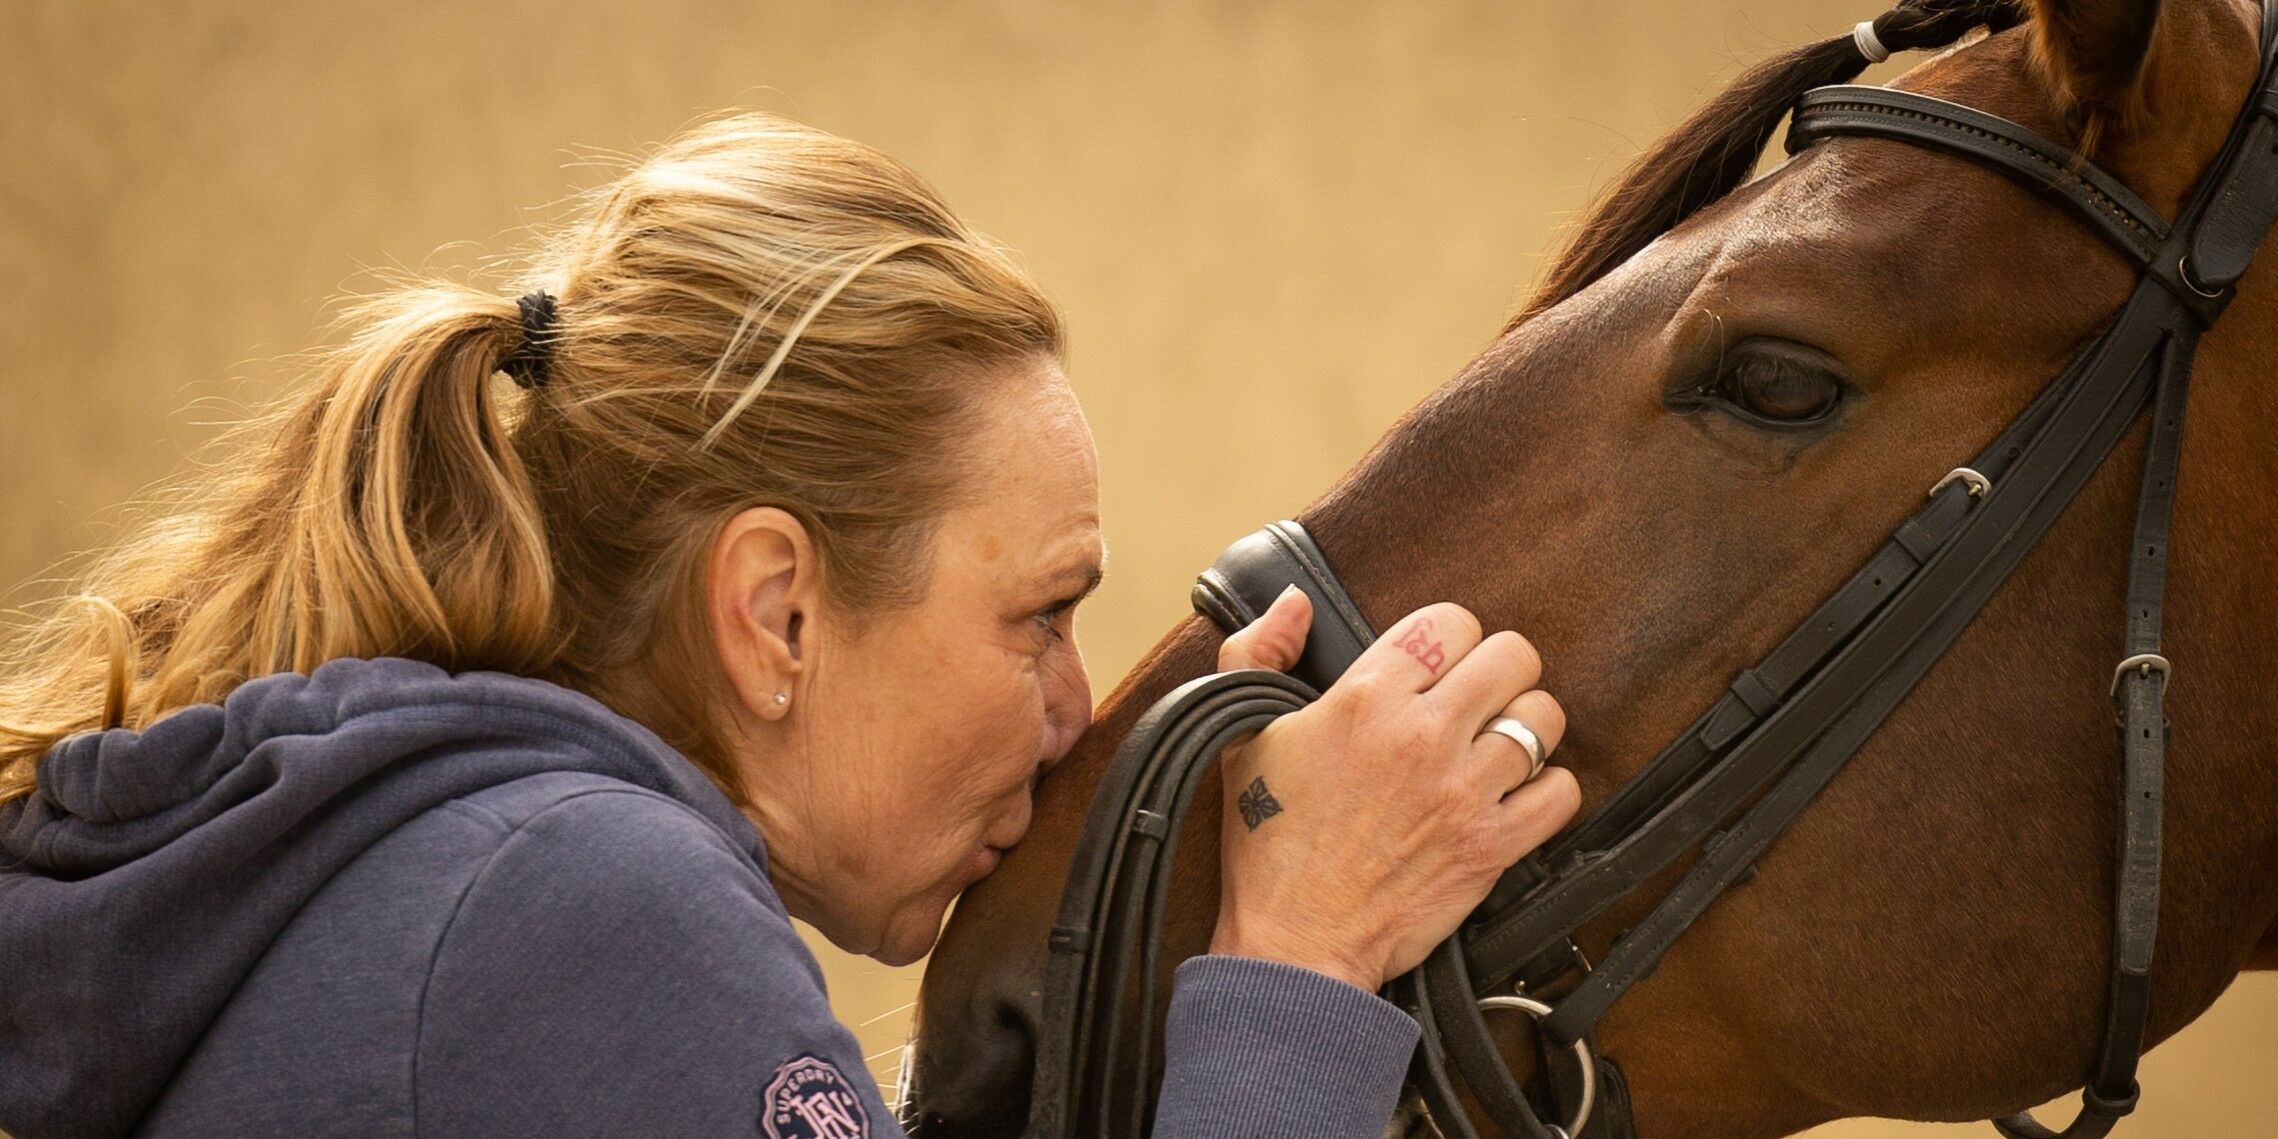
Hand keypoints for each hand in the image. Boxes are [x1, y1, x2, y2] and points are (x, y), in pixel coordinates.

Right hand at [1209, 588, 1580, 991]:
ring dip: (1527, 728)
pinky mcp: (1492, 845)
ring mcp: (1463, 790)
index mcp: (1364, 697)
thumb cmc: (1267, 840)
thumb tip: (1295, 603)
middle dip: (1500, 671)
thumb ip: (1258, 651)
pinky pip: (1561, 792)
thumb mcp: (1239, 730)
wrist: (1294, 937)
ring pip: (1544, 718)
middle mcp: (1422, 734)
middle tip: (1479, 699)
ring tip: (1499, 745)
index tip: (1439, 665)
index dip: (1449, 638)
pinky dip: (1548, 791)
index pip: (1449, 621)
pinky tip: (1516, 796)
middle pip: (1513, 656)